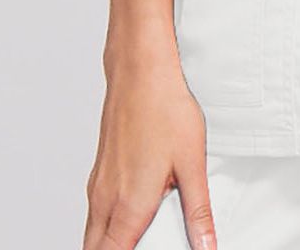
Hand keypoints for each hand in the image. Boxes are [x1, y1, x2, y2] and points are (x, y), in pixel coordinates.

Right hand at [83, 37, 219, 249]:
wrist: (140, 68)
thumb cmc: (164, 107)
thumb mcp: (192, 163)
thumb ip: (198, 212)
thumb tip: (207, 246)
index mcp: (129, 206)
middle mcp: (106, 199)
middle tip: (145, 246)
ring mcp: (98, 183)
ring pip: (93, 233)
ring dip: (109, 242)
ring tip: (141, 236)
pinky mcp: (99, 169)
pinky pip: (96, 211)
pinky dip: (107, 224)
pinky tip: (133, 213)